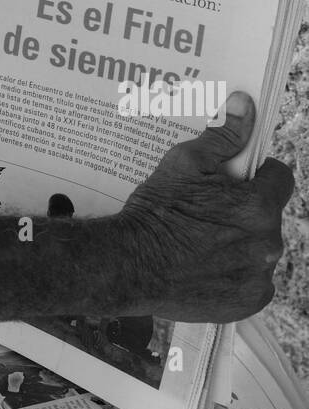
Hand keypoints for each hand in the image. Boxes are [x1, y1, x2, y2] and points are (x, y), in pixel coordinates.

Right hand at [116, 92, 292, 321]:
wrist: (129, 265)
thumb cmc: (156, 211)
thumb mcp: (185, 162)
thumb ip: (223, 136)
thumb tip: (244, 104)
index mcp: (257, 206)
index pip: (280, 177)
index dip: (259, 173)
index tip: (236, 179)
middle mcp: (267, 243)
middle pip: (268, 215)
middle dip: (245, 209)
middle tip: (208, 211)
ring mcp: (259, 277)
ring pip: (260, 248)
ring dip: (241, 242)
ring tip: (203, 240)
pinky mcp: (248, 304)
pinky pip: (253, 281)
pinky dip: (236, 273)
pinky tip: (206, 265)